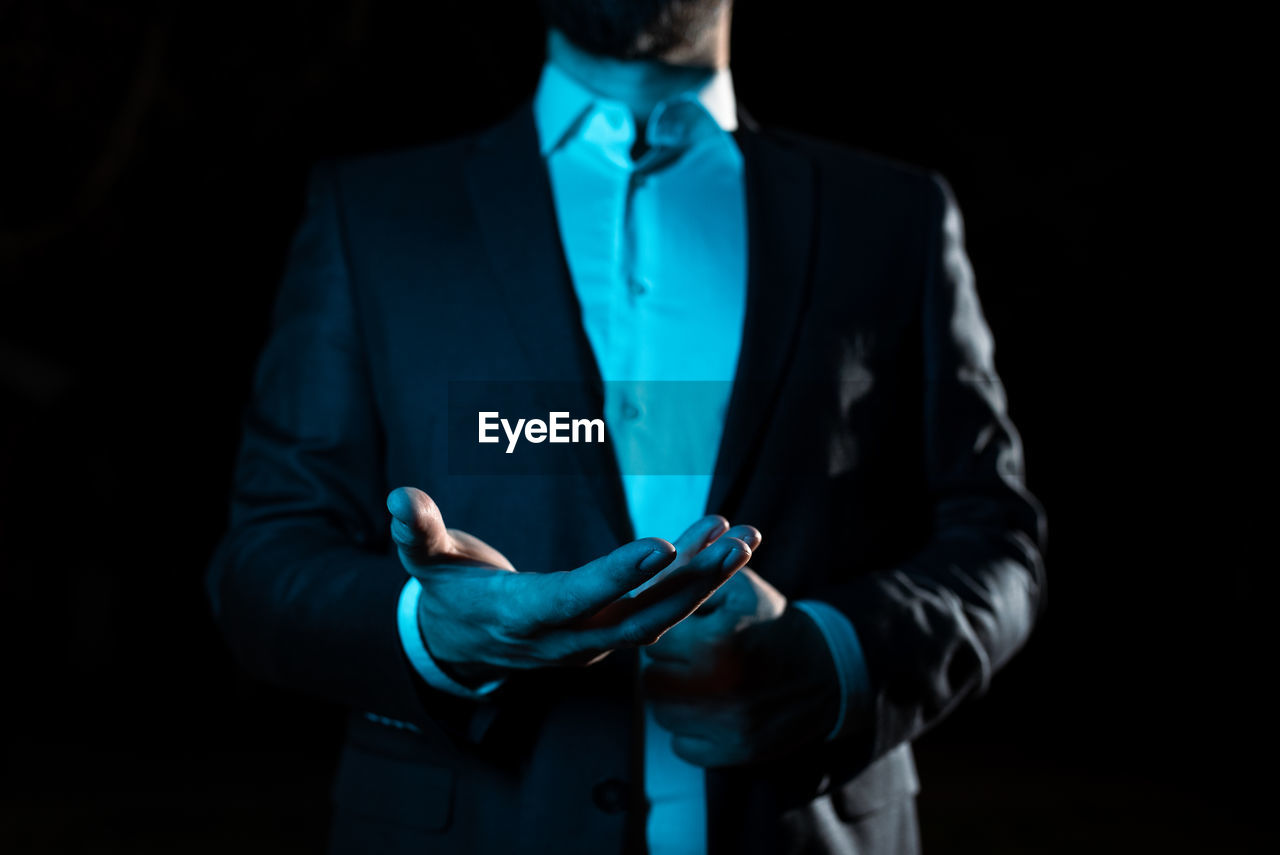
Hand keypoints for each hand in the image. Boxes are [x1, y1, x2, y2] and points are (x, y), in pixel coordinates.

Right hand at [387, 487, 754, 684]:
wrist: (462, 645)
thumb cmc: (446, 592)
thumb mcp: (426, 564)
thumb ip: (417, 533)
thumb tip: (398, 497)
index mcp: (524, 616)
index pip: (576, 599)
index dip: (617, 576)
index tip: (660, 547)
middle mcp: (568, 637)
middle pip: (639, 616)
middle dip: (690, 581)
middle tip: (733, 541)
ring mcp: (595, 640)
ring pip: (661, 615)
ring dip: (706, 578)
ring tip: (744, 535)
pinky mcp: (612, 632)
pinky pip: (660, 606)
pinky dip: (693, 576)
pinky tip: (719, 539)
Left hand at [643, 559, 841, 767]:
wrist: (826, 671)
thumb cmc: (771, 624)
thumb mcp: (738, 588)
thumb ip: (689, 578)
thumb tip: (643, 582)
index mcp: (715, 642)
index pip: (654, 642)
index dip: (670, 636)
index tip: (688, 634)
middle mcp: (718, 687)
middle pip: (651, 680)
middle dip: (667, 668)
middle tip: (693, 659)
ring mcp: (726, 725)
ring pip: (661, 714)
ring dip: (674, 700)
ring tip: (701, 683)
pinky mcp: (735, 752)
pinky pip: (682, 746)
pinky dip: (691, 731)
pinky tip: (712, 711)